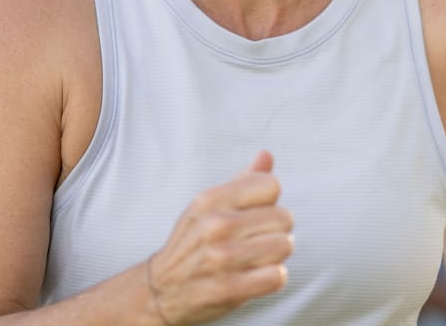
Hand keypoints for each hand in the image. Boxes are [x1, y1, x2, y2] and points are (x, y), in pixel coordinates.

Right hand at [146, 151, 293, 324]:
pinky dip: (273, 278)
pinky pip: (277, 276)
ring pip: (284, 246)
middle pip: (284, 217)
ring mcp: (222, 258)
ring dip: (275, 256)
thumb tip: (267, 155)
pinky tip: (255, 277)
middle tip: (256, 241)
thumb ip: (242, 182)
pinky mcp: (229, 289)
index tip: (255, 215)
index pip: (271, 184)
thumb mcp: (208, 207)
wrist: (161, 291)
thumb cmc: (193, 243)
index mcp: (211, 199)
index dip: (270, 201)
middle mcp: (216, 225)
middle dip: (276, 231)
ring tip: (255, 259)